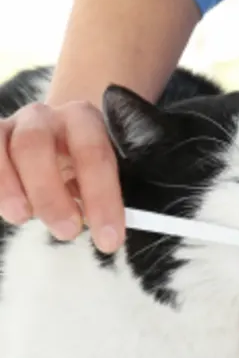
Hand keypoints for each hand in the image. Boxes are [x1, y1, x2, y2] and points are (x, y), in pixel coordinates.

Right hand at [0, 101, 124, 251]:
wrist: (53, 142)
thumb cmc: (80, 167)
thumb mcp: (96, 177)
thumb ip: (101, 197)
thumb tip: (109, 233)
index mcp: (83, 121)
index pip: (95, 155)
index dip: (103, 199)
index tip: (109, 239)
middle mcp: (46, 117)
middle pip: (37, 144)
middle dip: (51, 193)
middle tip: (67, 231)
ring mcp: (14, 126)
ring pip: (7, 148)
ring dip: (12, 188)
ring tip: (24, 218)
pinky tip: (10, 210)